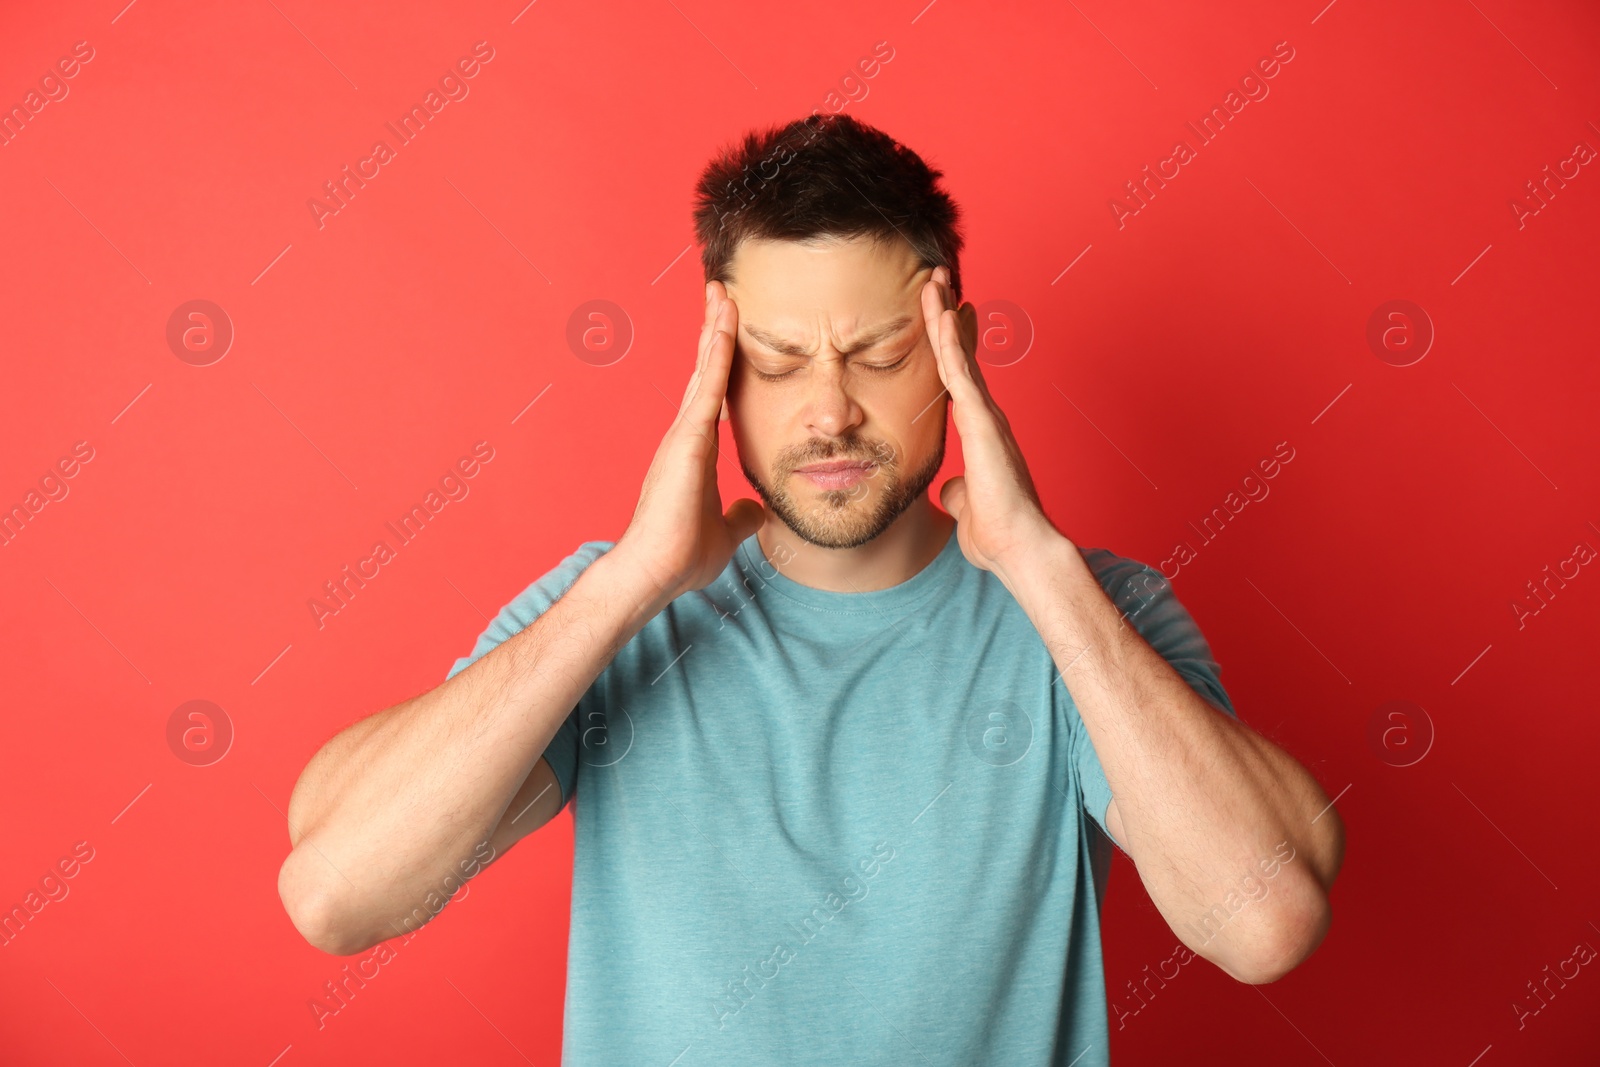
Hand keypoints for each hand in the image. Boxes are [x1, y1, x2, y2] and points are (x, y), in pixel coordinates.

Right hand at [614, 282, 766, 600]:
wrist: (654, 572)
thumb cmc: (680, 556)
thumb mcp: (724, 532)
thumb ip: (740, 516)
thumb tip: (756, 511)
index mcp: (695, 451)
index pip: (712, 395)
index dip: (721, 363)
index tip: (728, 332)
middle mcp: (686, 435)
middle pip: (704, 371)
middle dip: (713, 331)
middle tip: (722, 292)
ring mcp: (683, 434)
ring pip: (704, 369)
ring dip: (715, 329)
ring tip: (724, 291)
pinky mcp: (686, 440)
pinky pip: (707, 386)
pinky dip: (717, 353)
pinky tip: (726, 324)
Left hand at [920, 266, 1061, 580]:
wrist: (1020, 549)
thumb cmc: (998, 534)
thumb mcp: (967, 507)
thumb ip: (958, 492)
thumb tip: (949, 490)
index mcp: (981, 433)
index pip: (958, 378)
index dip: (949, 346)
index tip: (940, 316)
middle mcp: (987, 417)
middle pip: (961, 355)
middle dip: (946, 316)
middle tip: (934, 280)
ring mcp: (987, 417)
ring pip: (959, 355)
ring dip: (944, 316)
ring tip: (932, 280)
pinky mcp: (984, 423)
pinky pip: (961, 374)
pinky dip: (948, 343)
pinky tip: (939, 315)